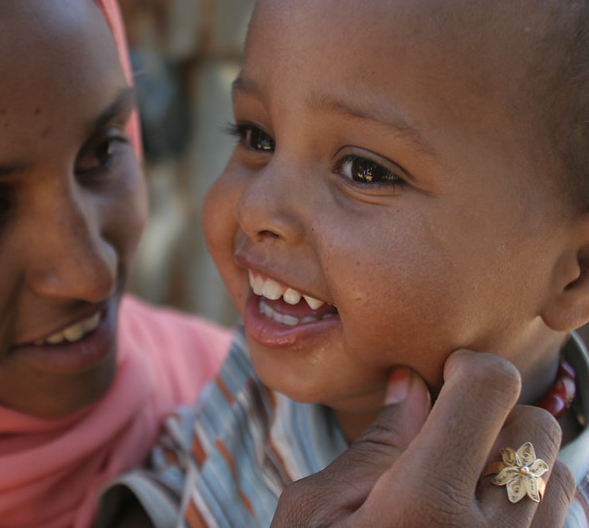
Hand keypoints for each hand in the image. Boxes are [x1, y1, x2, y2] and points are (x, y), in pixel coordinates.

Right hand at [270, 350, 575, 526]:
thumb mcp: (316, 511)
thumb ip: (373, 445)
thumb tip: (414, 382)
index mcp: (423, 505)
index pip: (490, 389)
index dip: (470, 367)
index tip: (448, 377)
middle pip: (535, 424)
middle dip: (495, 418)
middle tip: (449, 442)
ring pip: (559, 477)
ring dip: (518, 469)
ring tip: (465, 495)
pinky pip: (562, 525)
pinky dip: (530, 512)